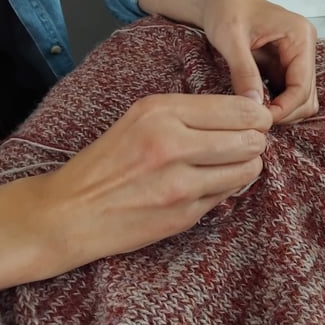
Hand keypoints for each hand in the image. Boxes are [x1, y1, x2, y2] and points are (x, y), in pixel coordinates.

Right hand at [49, 93, 271, 262]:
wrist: (68, 214)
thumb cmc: (101, 167)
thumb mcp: (136, 121)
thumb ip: (186, 114)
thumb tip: (244, 112)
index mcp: (160, 113)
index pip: (238, 108)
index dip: (255, 115)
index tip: (253, 121)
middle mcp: (172, 145)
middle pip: (250, 138)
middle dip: (253, 141)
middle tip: (242, 145)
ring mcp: (179, 184)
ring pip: (247, 169)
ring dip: (244, 167)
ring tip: (225, 167)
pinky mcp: (182, 216)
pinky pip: (226, 196)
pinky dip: (222, 190)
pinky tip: (202, 187)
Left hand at [201, 0, 318, 124]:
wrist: (219, 0)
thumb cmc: (226, 10)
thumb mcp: (231, 39)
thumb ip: (243, 71)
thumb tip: (253, 105)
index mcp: (300, 37)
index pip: (302, 86)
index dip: (283, 109)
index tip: (258, 120)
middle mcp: (304, 48)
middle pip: (306, 97)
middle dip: (284, 113)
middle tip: (253, 121)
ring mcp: (296, 58)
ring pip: (300, 99)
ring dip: (280, 111)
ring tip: (251, 113)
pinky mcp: (283, 66)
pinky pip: (286, 94)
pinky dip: (273, 105)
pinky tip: (252, 105)